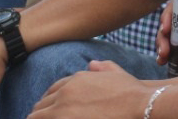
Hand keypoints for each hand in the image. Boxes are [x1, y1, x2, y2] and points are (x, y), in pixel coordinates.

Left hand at [28, 61, 149, 118]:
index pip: (51, 91)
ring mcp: (64, 111)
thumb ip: (102, 68)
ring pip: (37, 117)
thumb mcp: (115, 74)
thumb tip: (93, 65)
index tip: (48, 110)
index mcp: (74, 81)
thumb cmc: (131, 92)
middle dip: (41, 114)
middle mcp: (65, 94)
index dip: (48, 102)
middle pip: (40, 106)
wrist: (139, 105)